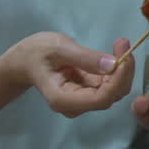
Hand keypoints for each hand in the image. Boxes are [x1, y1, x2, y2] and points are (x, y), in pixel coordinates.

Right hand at [4, 32, 134, 117]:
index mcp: (62, 100)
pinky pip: (110, 84)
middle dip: (123, 71)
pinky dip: (117, 69)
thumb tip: (113, 65)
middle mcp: (75, 106)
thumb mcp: (58, 48)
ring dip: (123, 69)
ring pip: (114, 91)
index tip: (123, 55)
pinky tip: (116, 51)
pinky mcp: (89, 92)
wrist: (24, 61)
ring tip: (120, 44)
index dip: (117, 80)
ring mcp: (83, 101)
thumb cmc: (36, 52)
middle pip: (110, 96)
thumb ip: (84, 58)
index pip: (100, 99)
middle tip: (122, 43)